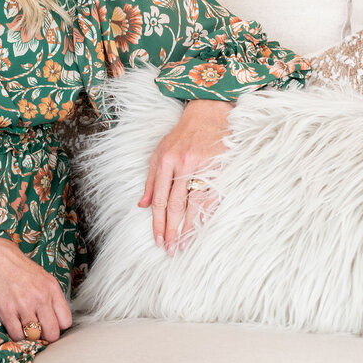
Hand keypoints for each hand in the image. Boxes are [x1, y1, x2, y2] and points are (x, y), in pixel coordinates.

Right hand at [0, 234, 72, 343]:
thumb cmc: (12, 261)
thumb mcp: (40, 274)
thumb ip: (48, 294)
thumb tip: (52, 316)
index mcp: (51, 288)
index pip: (66, 321)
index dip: (57, 326)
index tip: (48, 324)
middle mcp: (41, 298)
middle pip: (53, 333)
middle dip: (44, 335)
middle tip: (36, 329)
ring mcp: (24, 305)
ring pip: (34, 336)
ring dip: (28, 334)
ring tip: (22, 325)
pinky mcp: (6, 311)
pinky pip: (17, 335)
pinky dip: (15, 334)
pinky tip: (12, 324)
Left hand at [138, 98, 232, 253]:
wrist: (208, 113)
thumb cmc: (182, 136)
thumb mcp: (159, 153)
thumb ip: (151, 180)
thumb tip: (142, 205)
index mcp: (166, 161)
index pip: (160, 199)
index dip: (158, 222)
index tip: (158, 239)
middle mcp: (183, 165)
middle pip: (175, 205)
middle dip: (171, 229)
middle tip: (170, 249)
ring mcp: (203, 166)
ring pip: (194, 204)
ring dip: (189, 227)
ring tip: (185, 244)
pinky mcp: (220, 167)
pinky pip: (213, 196)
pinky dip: (207, 214)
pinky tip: (203, 227)